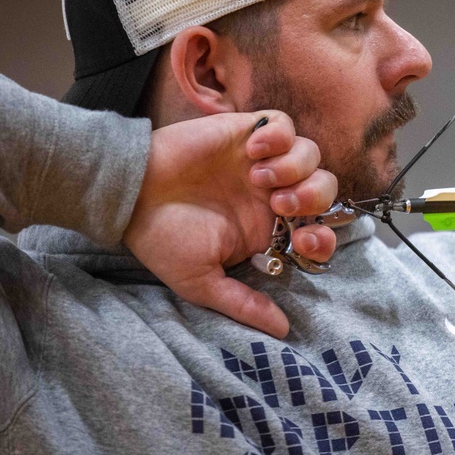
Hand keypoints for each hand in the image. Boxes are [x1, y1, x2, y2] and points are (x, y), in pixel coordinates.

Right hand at [123, 111, 337, 337]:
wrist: (129, 197)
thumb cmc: (162, 240)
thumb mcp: (202, 282)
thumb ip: (244, 304)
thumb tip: (282, 331)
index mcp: (269, 228)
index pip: (321, 230)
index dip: (325, 236)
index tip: (304, 241)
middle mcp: (272, 193)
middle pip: (325, 188)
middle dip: (315, 197)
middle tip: (281, 204)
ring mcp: (261, 161)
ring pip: (311, 154)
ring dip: (296, 166)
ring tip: (259, 178)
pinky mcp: (246, 131)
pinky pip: (284, 123)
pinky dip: (278, 135)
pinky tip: (252, 151)